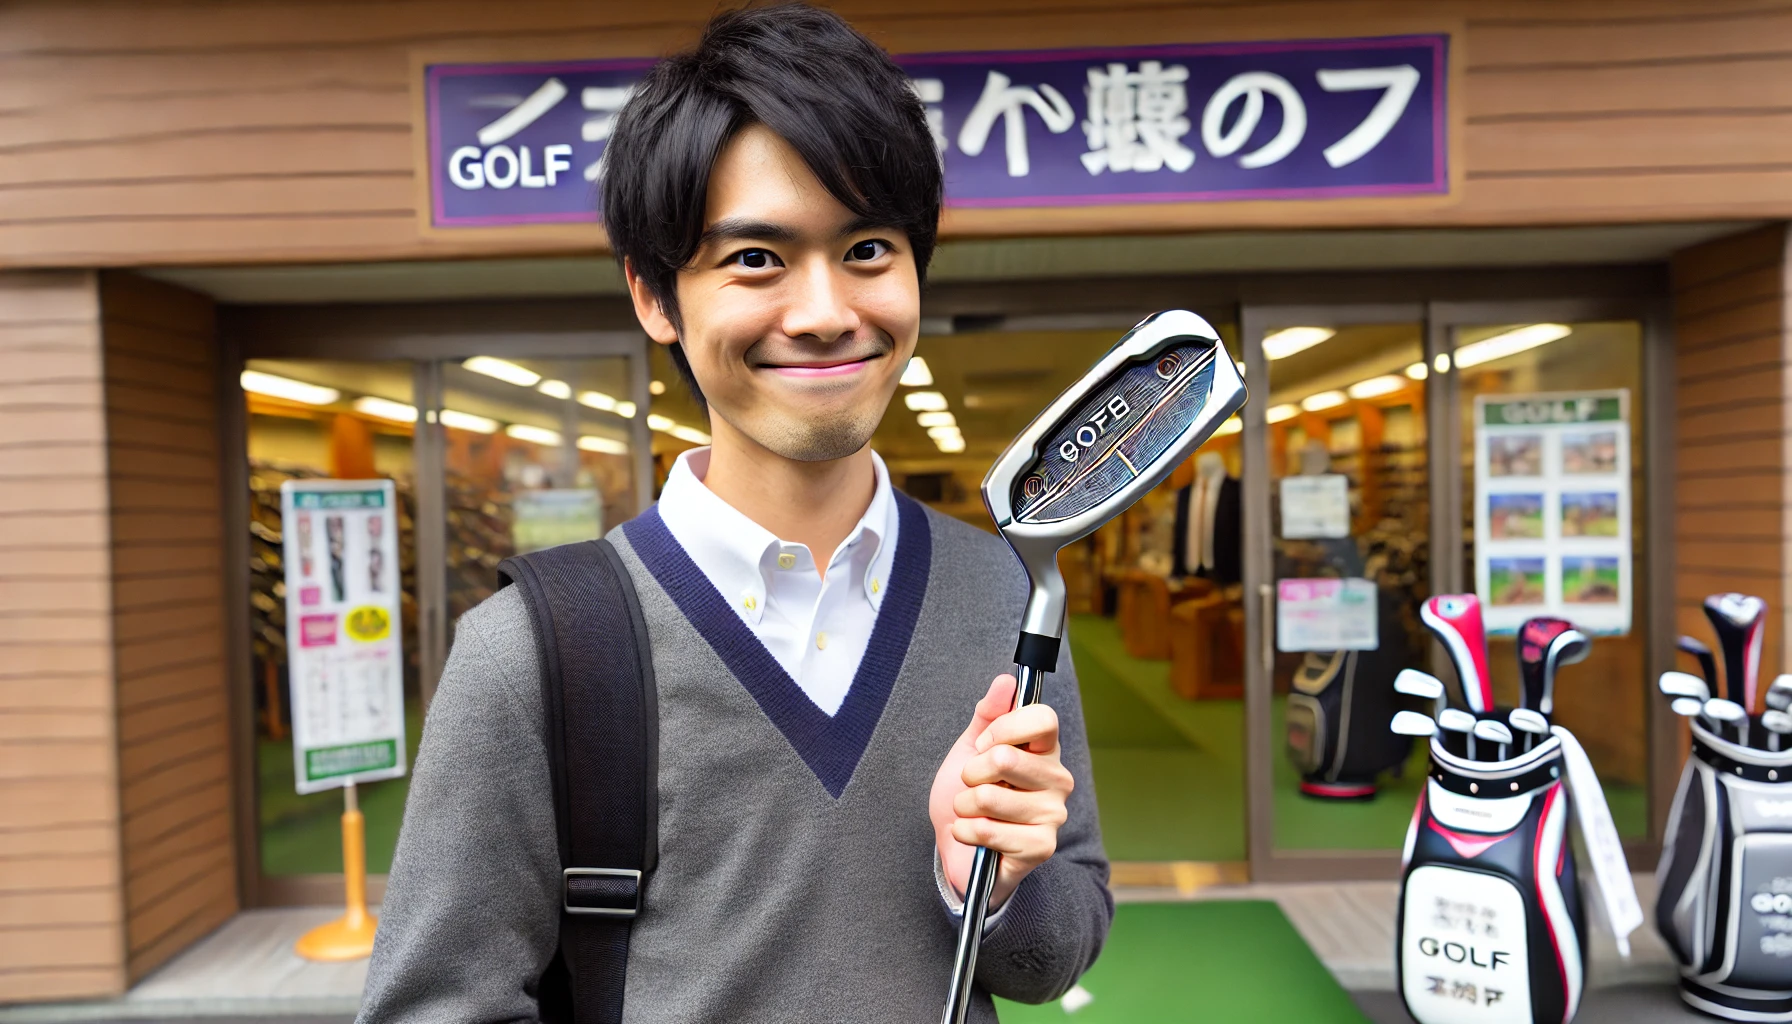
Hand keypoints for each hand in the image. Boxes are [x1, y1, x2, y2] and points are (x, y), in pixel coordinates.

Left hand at [929, 674, 1073, 910]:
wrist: (958, 848)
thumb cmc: (969, 795)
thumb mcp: (970, 749)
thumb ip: (988, 715)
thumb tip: (1006, 680)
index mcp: (1045, 750)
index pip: (1043, 719)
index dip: (1002, 729)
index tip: (983, 745)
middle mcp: (1058, 780)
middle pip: (1005, 757)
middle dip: (971, 773)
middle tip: (972, 785)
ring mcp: (1053, 815)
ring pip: (990, 797)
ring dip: (965, 806)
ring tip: (972, 811)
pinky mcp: (1042, 847)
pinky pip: (988, 830)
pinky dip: (967, 832)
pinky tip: (972, 835)